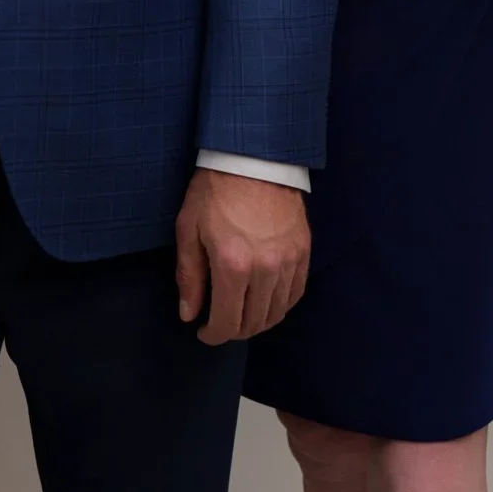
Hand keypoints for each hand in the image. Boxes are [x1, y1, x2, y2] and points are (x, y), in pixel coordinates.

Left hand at [175, 167, 310, 345]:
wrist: (253, 156)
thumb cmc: (214, 190)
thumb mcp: (189, 228)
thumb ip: (189, 276)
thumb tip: (189, 315)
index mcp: (232, 265)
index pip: (227, 323)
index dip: (213, 335)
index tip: (203, 332)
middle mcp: (265, 269)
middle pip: (253, 323)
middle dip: (234, 331)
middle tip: (221, 322)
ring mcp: (288, 261)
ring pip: (276, 312)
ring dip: (257, 321)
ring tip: (242, 314)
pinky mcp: (303, 251)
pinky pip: (295, 293)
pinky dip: (281, 305)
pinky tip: (266, 301)